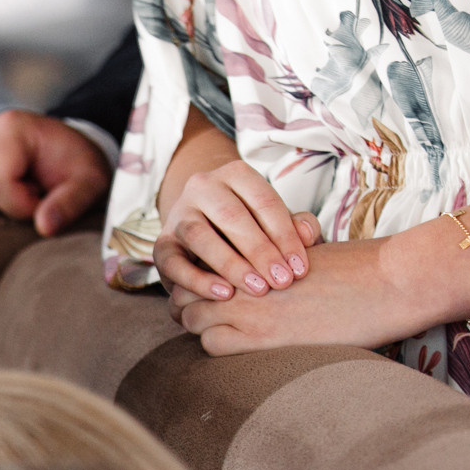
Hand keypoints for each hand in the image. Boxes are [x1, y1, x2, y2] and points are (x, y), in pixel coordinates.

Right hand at [0, 110, 111, 236]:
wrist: (67, 151)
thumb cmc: (78, 166)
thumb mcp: (90, 184)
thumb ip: (70, 203)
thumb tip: (45, 227)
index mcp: (11, 128)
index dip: (20, 205)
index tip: (42, 201)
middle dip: (5, 206)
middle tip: (32, 194)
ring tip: (19, 192)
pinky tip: (4, 194)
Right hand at [156, 159, 320, 304]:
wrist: (204, 232)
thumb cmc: (249, 227)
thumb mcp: (273, 221)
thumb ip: (295, 225)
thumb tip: (308, 235)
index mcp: (235, 174)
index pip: (264, 201)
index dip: (285, 236)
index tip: (300, 268)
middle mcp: (202, 187)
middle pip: (232, 217)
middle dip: (261, 252)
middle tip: (282, 282)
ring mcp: (178, 215)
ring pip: (199, 236)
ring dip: (231, 265)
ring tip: (257, 289)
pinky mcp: (161, 245)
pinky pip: (174, 264)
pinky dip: (199, 281)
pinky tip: (224, 295)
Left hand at [170, 236, 429, 354]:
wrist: (392, 282)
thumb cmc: (360, 267)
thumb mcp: (307, 251)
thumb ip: (275, 260)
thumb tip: (264, 275)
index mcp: (257, 250)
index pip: (200, 262)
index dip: (198, 279)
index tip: (208, 290)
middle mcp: (246, 276)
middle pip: (186, 289)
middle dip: (190, 301)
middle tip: (206, 312)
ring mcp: (250, 306)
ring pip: (192, 317)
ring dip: (201, 325)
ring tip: (222, 330)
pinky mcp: (263, 336)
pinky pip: (212, 345)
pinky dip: (216, 346)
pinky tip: (241, 346)